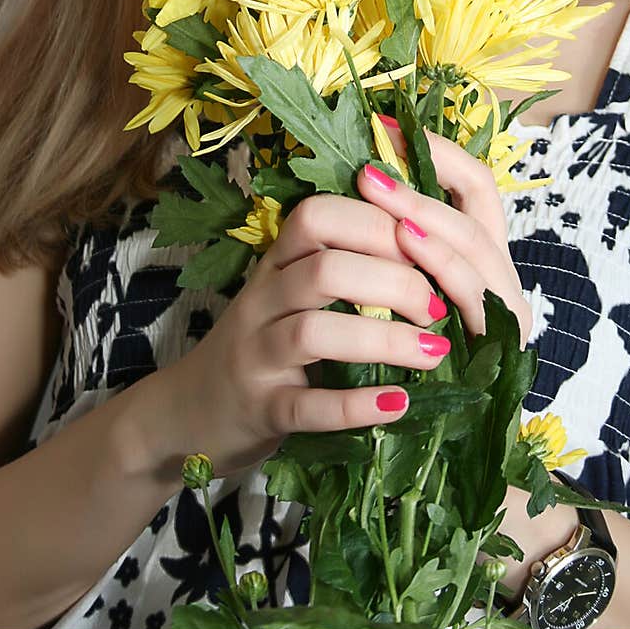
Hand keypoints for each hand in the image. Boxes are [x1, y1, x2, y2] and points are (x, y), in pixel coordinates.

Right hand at [156, 186, 454, 477]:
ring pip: (313, 333)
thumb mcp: (293, 291)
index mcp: (276, 262)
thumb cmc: (266, 341)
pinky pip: (307, 406)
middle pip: (325, 269)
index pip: (318, 216)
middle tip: (438, 306)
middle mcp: (261, 300)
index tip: (425, 245)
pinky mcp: (260, 410)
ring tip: (434, 351)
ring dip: (384, 341)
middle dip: (393, 281)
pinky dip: (356, 406)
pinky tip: (398, 404)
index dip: (376, 223)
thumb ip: (343, 262)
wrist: (191, 413)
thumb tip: (425, 236)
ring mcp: (254, 355)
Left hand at [356, 120, 531, 345]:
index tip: (387, 128)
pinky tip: (405, 248)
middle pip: (476, 212)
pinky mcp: (503, 347)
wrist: (430, 448)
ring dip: (427, 218)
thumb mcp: (401, 293)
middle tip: (369, 168)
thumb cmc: (406, 363)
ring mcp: (508, 313)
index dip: (440, 152)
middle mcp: (503, 278)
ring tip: (384, 198)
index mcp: (483, 258)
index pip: (477, 187)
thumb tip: (361, 175)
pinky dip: (439, 266)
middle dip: (420, 184)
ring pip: (475, 248)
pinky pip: (472, 297)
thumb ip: (400, 244)